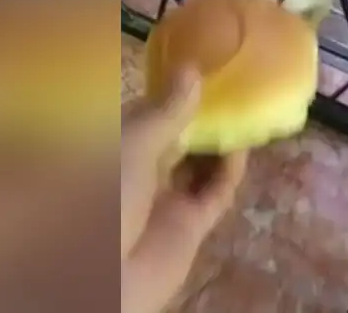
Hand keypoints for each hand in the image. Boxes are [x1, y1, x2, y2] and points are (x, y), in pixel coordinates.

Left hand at [121, 69, 247, 312]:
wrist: (106, 280)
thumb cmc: (104, 197)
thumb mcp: (132, 144)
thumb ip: (167, 111)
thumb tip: (193, 69)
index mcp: (111, 148)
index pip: (142, 114)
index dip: (168, 92)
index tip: (197, 66)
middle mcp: (135, 171)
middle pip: (172, 137)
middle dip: (197, 115)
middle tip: (229, 85)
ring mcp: (162, 200)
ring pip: (196, 163)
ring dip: (217, 141)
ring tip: (243, 110)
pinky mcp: (188, 226)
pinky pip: (214, 192)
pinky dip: (229, 170)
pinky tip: (242, 145)